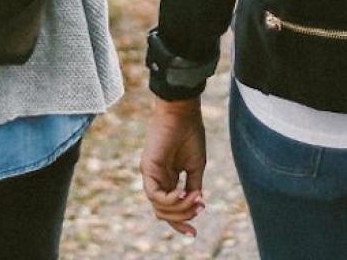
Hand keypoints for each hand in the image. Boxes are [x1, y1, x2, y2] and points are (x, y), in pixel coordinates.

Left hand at [140, 97, 206, 236]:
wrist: (183, 114)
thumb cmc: (190, 135)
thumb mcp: (196, 167)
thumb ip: (193, 187)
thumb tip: (197, 206)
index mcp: (168, 179)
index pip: (170, 208)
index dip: (180, 222)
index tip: (194, 233)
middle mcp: (157, 179)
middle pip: (163, 212)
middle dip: (182, 218)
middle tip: (198, 211)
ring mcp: (151, 175)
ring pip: (159, 207)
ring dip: (179, 209)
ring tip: (194, 201)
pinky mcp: (147, 168)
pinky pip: (155, 194)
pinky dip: (170, 199)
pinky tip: (183, 194)